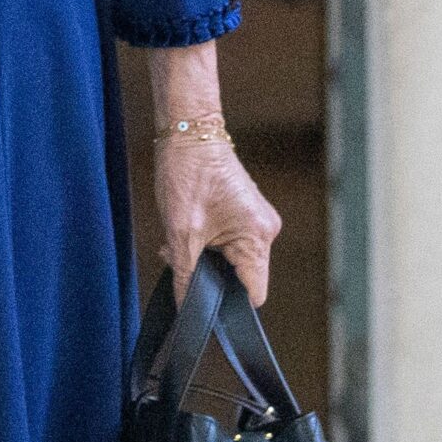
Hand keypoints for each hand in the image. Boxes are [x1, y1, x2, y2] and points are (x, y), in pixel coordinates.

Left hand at [156, 137, 282, 306]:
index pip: (254, 292)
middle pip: (241, 276)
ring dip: (202, 257)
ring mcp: (257, 221)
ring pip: (231, 259)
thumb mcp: (180, 231)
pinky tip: (184, 232)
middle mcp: (265, 231)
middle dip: (208, 275)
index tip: (202, 304)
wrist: (189, 132)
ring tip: (176, 239)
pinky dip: (205, 243)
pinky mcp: (245, 213)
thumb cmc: (187, 173)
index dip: (229, 304)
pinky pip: (229, 242)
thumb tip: (187, 309)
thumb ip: (186, 274)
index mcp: (257, 237)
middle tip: (177, 258)